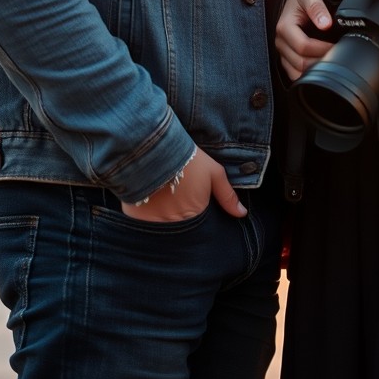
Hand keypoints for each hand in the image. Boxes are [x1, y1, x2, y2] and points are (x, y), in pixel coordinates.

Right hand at [122, 147, 245, 221]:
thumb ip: (227, 196)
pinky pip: (143, 227)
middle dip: (180, 222)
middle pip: (180, 231)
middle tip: (176, 203)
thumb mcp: (213, 172)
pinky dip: (146, 219)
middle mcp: (175, 224)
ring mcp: (154, 224)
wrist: (155, 147)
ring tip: (162, 203)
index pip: (199, 227)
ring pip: (162, 231)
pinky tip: (148, 204)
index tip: (191, 204)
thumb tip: (242, 214)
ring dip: (163, 222)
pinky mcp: (136, 220)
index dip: (196, 217)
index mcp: (196, 215)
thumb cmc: (188, 159)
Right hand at [276, 0, 333, 81]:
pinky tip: (320, 66)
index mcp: (285, 27)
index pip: (303, 47)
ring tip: (330, 61)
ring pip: (296, 72)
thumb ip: (317, 7)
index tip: (337, 46)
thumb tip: (325, 24)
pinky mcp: (286, 57)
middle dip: (320, 61)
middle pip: (300, 62)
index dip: (322, 49)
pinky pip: (294, 73)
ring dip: (314, 70)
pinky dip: (308, 73)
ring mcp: (282, 51)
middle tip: (337, 56)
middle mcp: (280, 41)